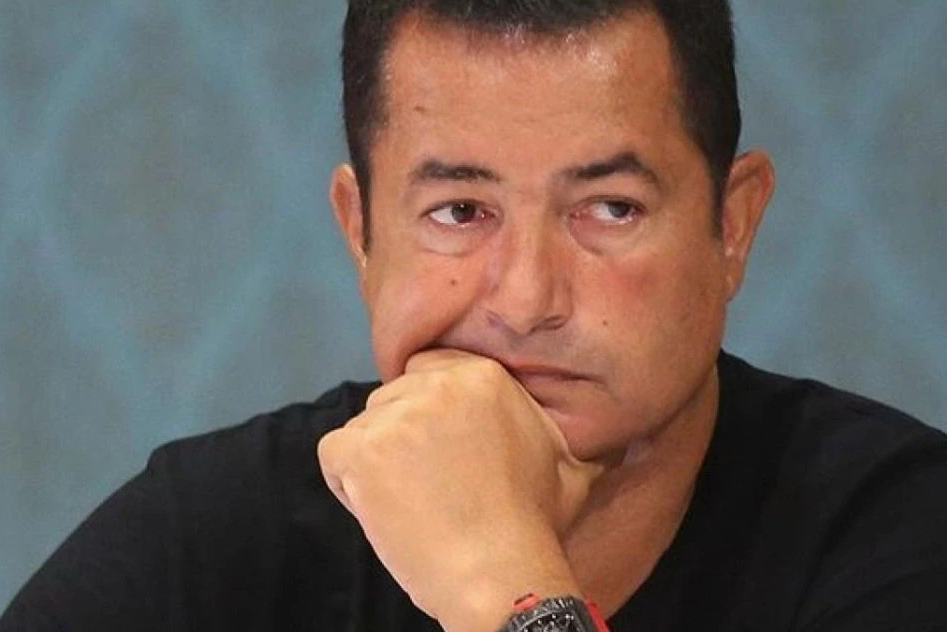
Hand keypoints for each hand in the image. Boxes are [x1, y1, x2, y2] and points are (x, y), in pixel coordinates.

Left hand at [317, 349, 603, 631]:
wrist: (500, 575)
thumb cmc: (535, 526)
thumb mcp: (567, 464)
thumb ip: (560, 430)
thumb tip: (611, 426)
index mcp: (483, 376)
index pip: (430, 371)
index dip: (430, 413)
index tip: (443, 452)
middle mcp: (436, 385)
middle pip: (396, 399)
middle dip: (406, 438)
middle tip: (432, 487)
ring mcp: (394, 417)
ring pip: (366, 427)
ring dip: (380, 463)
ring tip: (413, 503)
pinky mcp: (360, 451)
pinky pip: (335, 456)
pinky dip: (348, 485)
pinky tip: (386, 511)